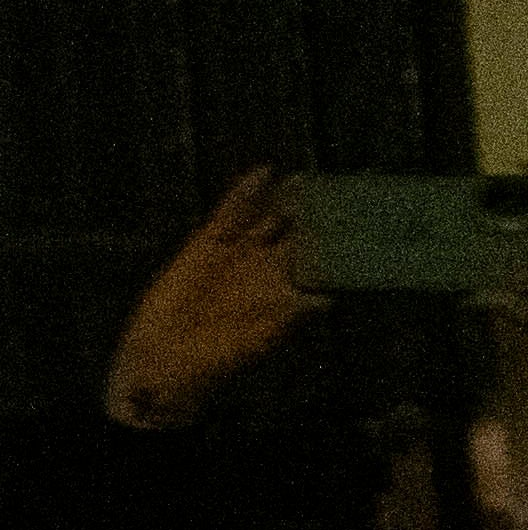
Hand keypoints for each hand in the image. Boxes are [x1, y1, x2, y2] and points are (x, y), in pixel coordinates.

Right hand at [107, 164, 316, 429]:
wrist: (167, 354)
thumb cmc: (219, 356)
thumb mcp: (262, 339)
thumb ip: (292, 314)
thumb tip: (327, 300)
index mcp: (286, 293)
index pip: (320, 262)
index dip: (339, 245)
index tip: (362, 227)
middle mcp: (265, 270)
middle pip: (297, 235)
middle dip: (316, 217)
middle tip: (340, 195)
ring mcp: (238, 255)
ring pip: (266, 219)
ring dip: (284, 200)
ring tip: (306, 179)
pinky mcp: (208, 243)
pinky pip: (230, 213)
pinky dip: (246, 193)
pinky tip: (263, 173)